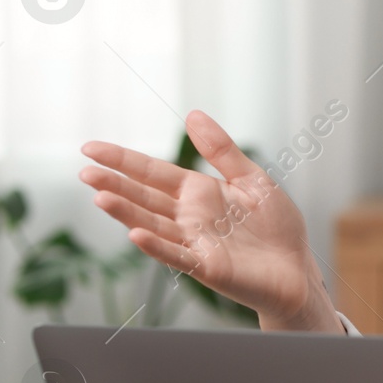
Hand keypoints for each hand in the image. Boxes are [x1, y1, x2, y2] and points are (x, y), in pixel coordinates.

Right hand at [78, 110, 341, 332]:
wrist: (297, 267)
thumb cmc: (276, 226)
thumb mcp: (251, 179)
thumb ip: (222, 151)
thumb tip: (193, 114)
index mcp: (197, 192)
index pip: (152, 172)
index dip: (122, 160)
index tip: (90, 148)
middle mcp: (188, 216)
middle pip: (144, 196)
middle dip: (114, 184)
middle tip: (85, 172)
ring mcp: (194, 242)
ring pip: (152, 224)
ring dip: (126, 212)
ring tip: (99, 197)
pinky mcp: (207, 266)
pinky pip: (177, 255)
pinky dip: (156, 245)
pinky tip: (135, 234)